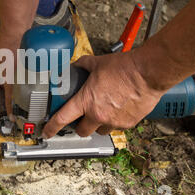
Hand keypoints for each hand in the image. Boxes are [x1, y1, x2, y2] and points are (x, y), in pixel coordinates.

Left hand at [42, 51, 166, 137]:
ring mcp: (114, 122)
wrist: (148, 72)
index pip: (63, 118)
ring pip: (100, 132)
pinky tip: (117, 109)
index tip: (46, 132)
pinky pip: (116, 128)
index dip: (52, 127)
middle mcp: (98, 114)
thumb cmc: (124, 68)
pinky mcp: (128, 124)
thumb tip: (74, 66)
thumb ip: (82, 66)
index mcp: (86, 101)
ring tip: (102, 112)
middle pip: (82, 132)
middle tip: (81, 119)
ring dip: (97, 125)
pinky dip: (114, 121)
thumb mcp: (97, 63)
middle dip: (79, 127)